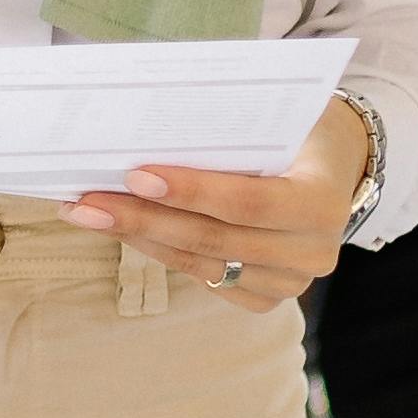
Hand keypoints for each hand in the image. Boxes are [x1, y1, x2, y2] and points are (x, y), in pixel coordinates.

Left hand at [63, 98, 372, 315]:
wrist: (331, 169)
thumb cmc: (297, 132)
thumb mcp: (280, 120)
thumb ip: (231, 130)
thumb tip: (147, 128)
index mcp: (323, 202)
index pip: (248, 202)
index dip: (190, 191)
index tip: (135, 176)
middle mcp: (311, 252)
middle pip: (213, 238)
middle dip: (143, 218)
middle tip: (86, 200)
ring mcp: (289, 282)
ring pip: (199, 262)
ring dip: (137, 236)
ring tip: (87, 213)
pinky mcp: (264, 297)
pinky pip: (202, 277)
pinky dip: (158, 251)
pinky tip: (122, 229)